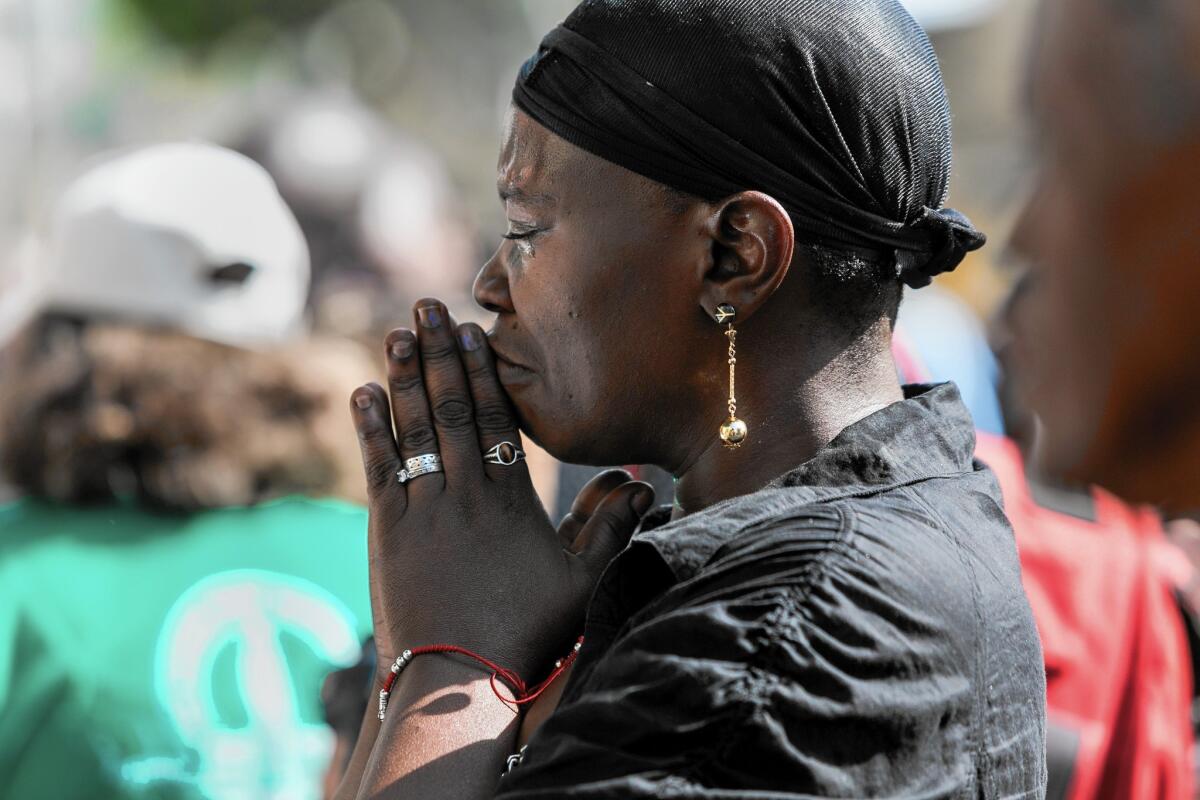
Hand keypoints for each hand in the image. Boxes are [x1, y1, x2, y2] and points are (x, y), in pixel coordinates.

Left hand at [350, 298, 653, 680]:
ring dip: (404, 376)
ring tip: (397, 332)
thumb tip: (638, 483)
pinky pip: (379, 466)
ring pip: (413, 427)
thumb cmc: (529, 633)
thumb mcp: (584, 582)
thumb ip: (610, 529)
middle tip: (425, 305)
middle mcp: (465, 492)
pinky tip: (363, 391)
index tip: (471, 330)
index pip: (495, 418)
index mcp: (512, 499)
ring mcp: (423, 509)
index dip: (482, 370)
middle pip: (452, 408)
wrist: (460, 680)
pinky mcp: (388, 532)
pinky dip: (370, 427)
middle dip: (440, 353)